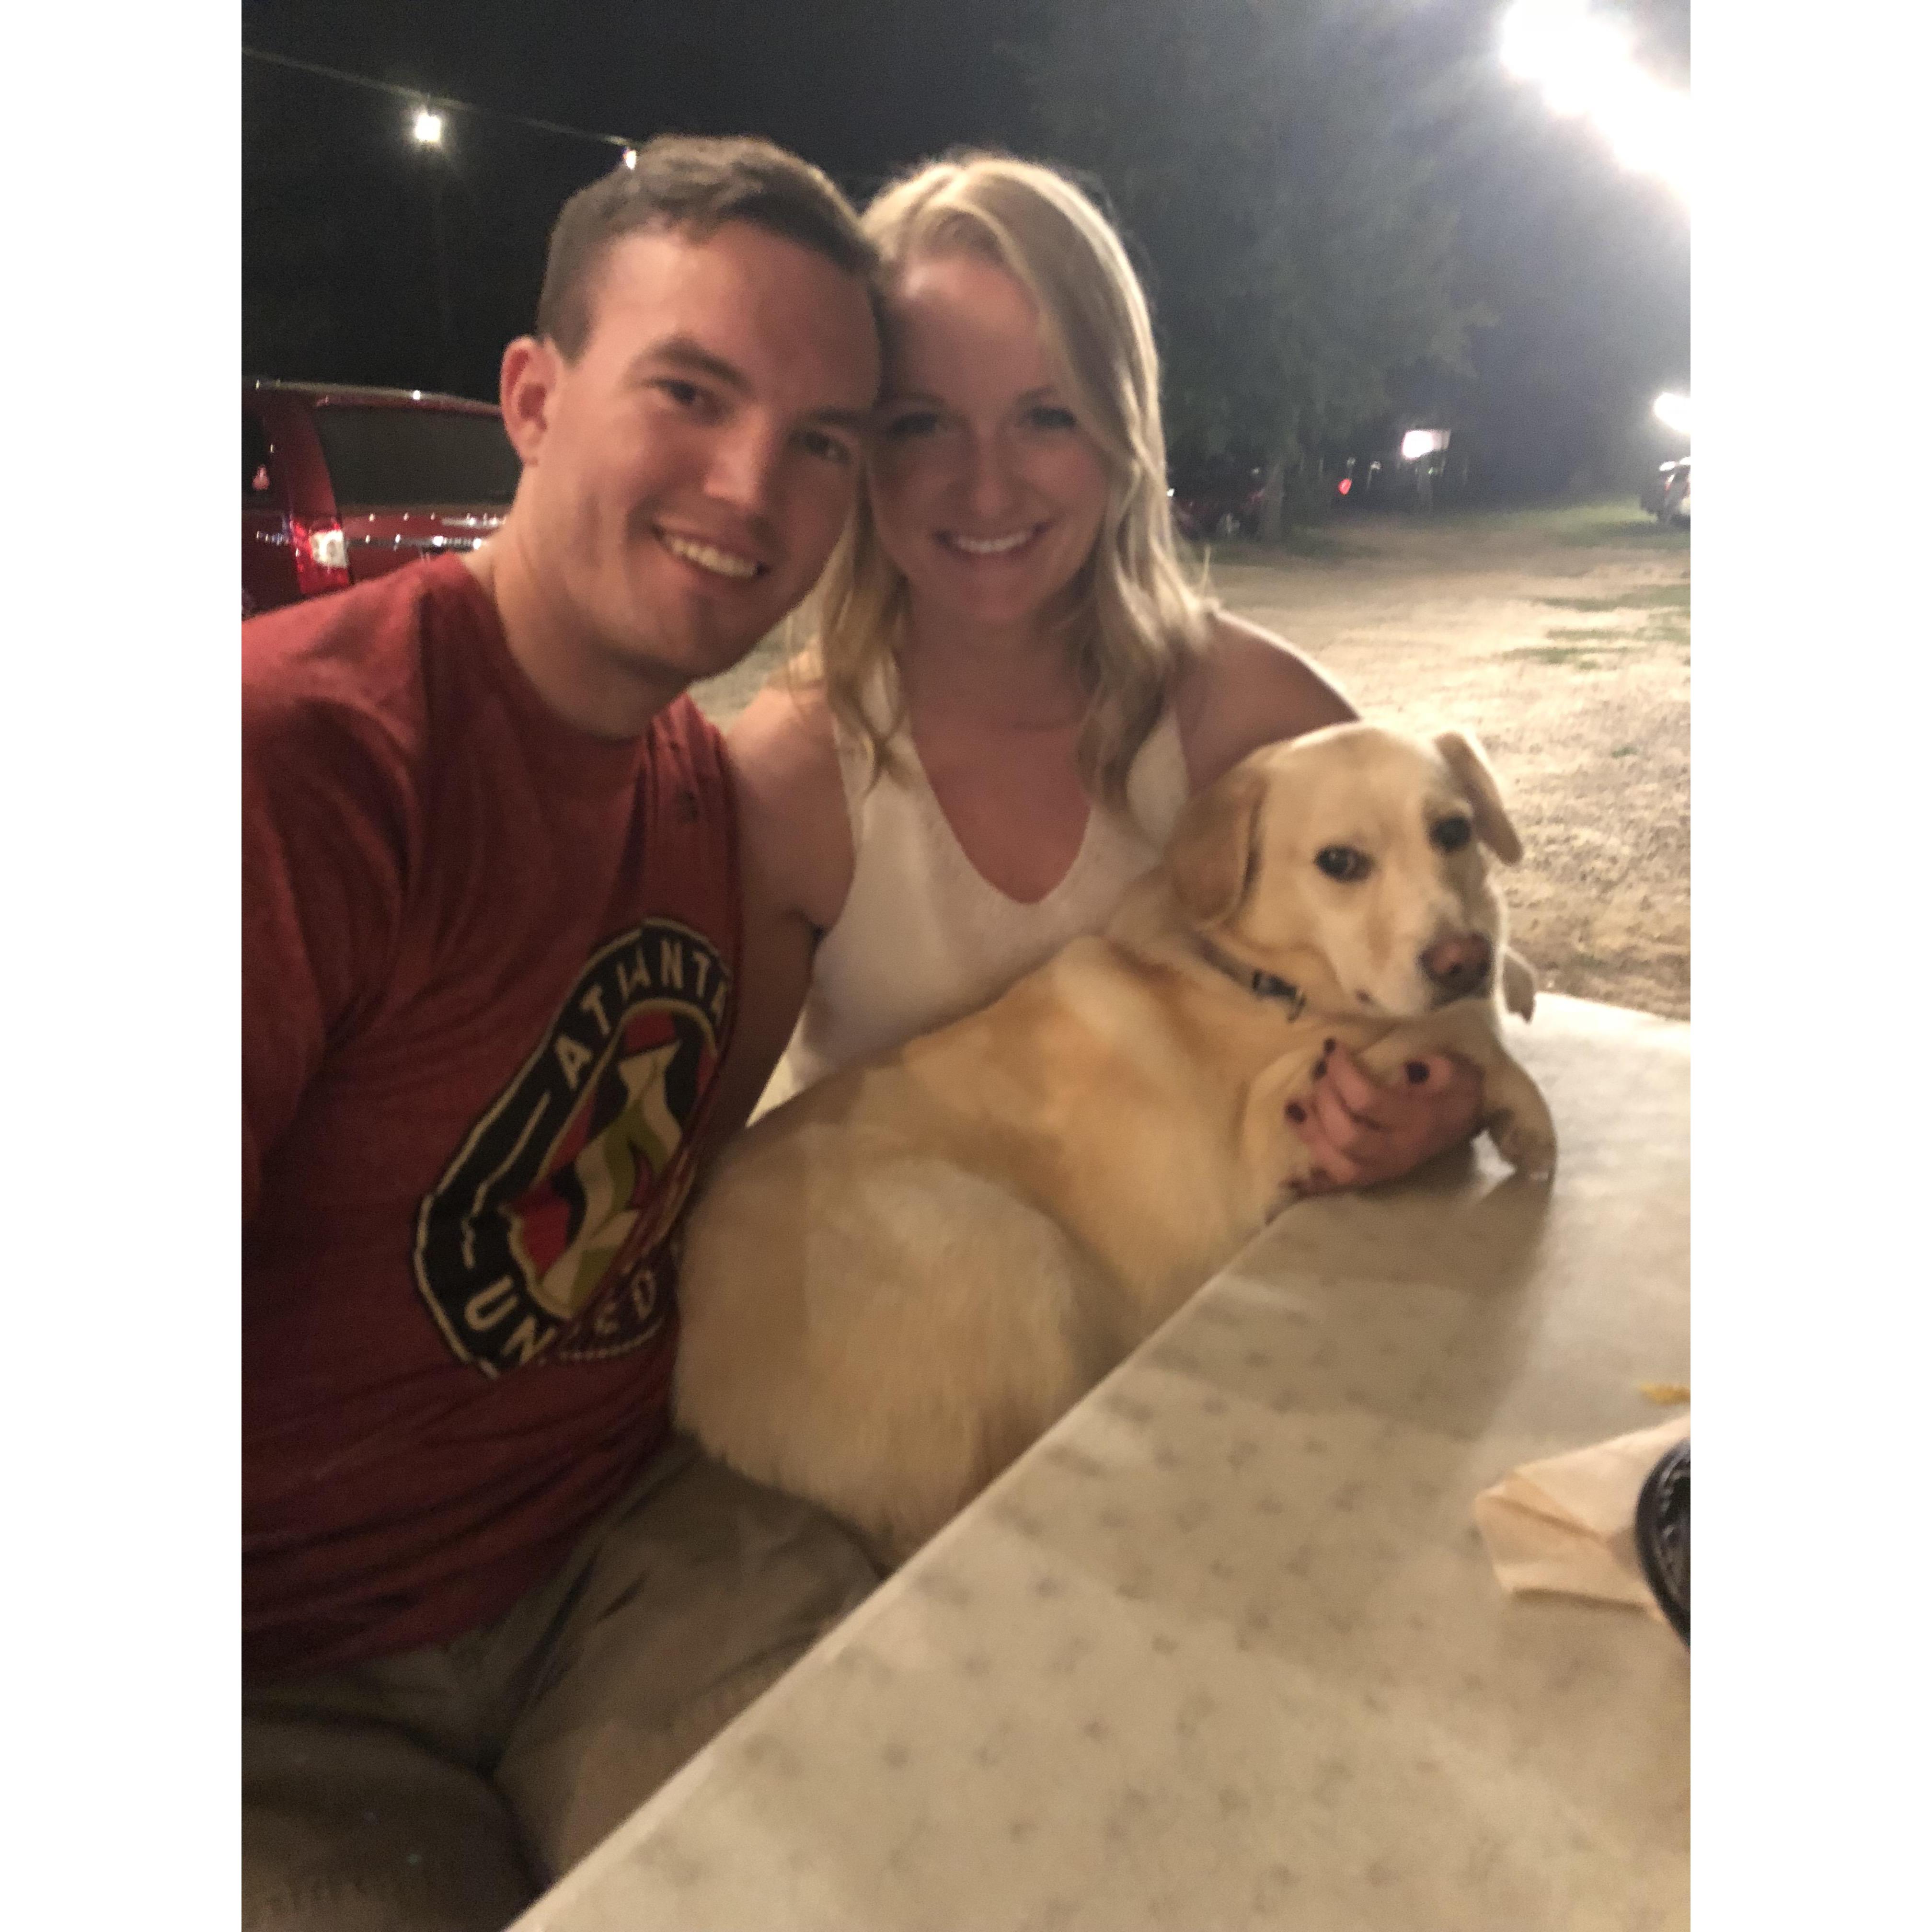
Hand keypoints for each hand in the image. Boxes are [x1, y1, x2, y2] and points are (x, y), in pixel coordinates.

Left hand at [1285, 1043, 1483, 1193]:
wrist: (1466, 1121)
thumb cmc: (1455, 1090)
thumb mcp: (1456, 1069)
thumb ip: (1436, 1067)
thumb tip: (1405, 1069)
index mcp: (1418, 1120)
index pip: (1367, 1100)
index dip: (1342, 1072)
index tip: (1332, 1046)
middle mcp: (1398, 1151)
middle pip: (1347, 1135)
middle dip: (1325, 1101)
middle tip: (1318, 1074)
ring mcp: (1383, 1170)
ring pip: (1338, 1165)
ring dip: (1310, 1135)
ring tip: (1294, 1107)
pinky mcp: (1372, 1179)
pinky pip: (1337, 1187)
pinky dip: (1311, 1182)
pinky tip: (1289, 1173)